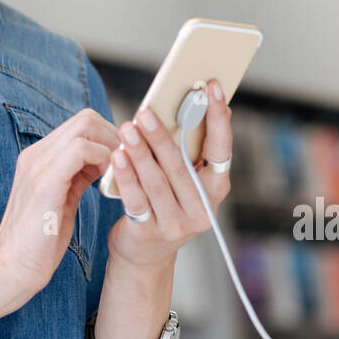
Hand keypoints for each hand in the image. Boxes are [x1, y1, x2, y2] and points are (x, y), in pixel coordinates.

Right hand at [0, 108, 120, 305]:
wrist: (11, 270)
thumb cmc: (39, 242)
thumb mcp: (62, 200)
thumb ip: (78, 176)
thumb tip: (104, 161)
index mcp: (38, 158)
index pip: (80, 125)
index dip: (109, 137)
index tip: (126, 160)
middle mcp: (35, 155)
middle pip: (85, 119)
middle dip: (115, 136)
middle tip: (130, 164)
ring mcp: (37, 165)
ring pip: (85, 126)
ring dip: (113, 146)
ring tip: (124, 172)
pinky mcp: (44, 182)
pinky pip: (81, 149)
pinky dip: (103, 159)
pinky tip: (110, 182)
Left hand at [107, 78, 233, 268]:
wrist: (144, 253)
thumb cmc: (165, 201)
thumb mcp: (185, 178)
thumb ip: (191, 147)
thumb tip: (198, 99)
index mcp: (216, 187)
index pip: (222, 148)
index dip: (218, 117)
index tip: (212, 86)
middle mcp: (202, 208)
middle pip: (181, 165)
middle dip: (162, 135)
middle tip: (145, 110)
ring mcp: (177, 224)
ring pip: (157, 182)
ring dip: (140, 153)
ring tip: (127, 128)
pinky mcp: (149, 233)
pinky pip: (136, 200)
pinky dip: (126, 176)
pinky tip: (116, 157)